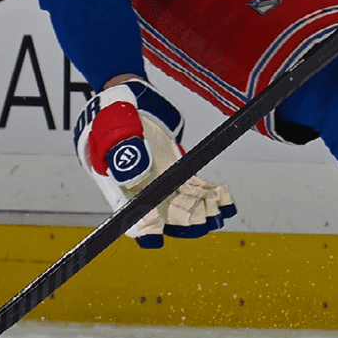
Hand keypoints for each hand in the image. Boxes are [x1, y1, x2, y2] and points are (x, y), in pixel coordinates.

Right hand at [72, 78, 234, 247]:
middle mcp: (142, 190)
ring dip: (202, 209)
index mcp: (120, 186)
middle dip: (185, 219)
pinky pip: (196, 188)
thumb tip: (135, 176)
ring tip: (217, 208)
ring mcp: (162, 182)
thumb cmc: (114, 116)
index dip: (144, 229)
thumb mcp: (112, 129)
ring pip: (185, 203)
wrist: (127, 102)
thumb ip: (123, 150)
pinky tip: (224, 198)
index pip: (132, 216)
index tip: (157, 234)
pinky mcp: (177, 171)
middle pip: (165, 214)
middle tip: (202, 216)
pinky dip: (211, 194)